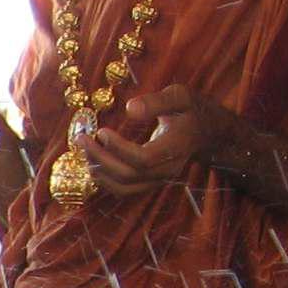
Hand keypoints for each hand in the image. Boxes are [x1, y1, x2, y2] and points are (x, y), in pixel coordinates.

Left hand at [84, 85, 226, 192]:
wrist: (205, 133)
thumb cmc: (191, 110)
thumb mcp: (180, 96)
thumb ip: (157, 102)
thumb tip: (129, 109)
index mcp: (176, 147)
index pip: (143, 159)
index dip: (118, 148)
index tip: (102, 131)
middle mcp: (167, 169)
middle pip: (128, 175)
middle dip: (100, 158)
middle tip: (82, 138)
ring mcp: (158, 180)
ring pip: (122, 188)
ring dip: (98, 171)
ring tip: (85, 148)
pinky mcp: (149, 184)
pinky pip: (122, 191)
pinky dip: (103, 179)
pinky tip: (93, 160)